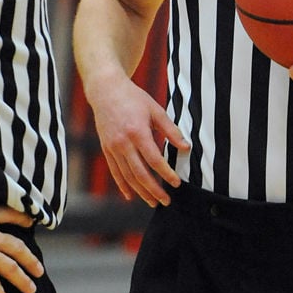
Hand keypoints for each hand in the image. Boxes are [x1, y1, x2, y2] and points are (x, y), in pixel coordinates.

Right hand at [87, 77, 190, 206]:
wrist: (106, 90)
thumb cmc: (134, 98)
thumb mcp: (156, 110)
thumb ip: (171, 130)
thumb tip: (186, 147)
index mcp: (137, 132)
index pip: (154, 160)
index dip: (166, 173)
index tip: (176, 183)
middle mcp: (123, 143)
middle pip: (140, 173)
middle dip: (154, 190)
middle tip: (166, 201)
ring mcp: (112, 148)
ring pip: (127, 176)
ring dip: (140, 192)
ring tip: (153, 202)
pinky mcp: (106, 149)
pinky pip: (115, 172)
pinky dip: (123, 185)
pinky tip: (131, 196)